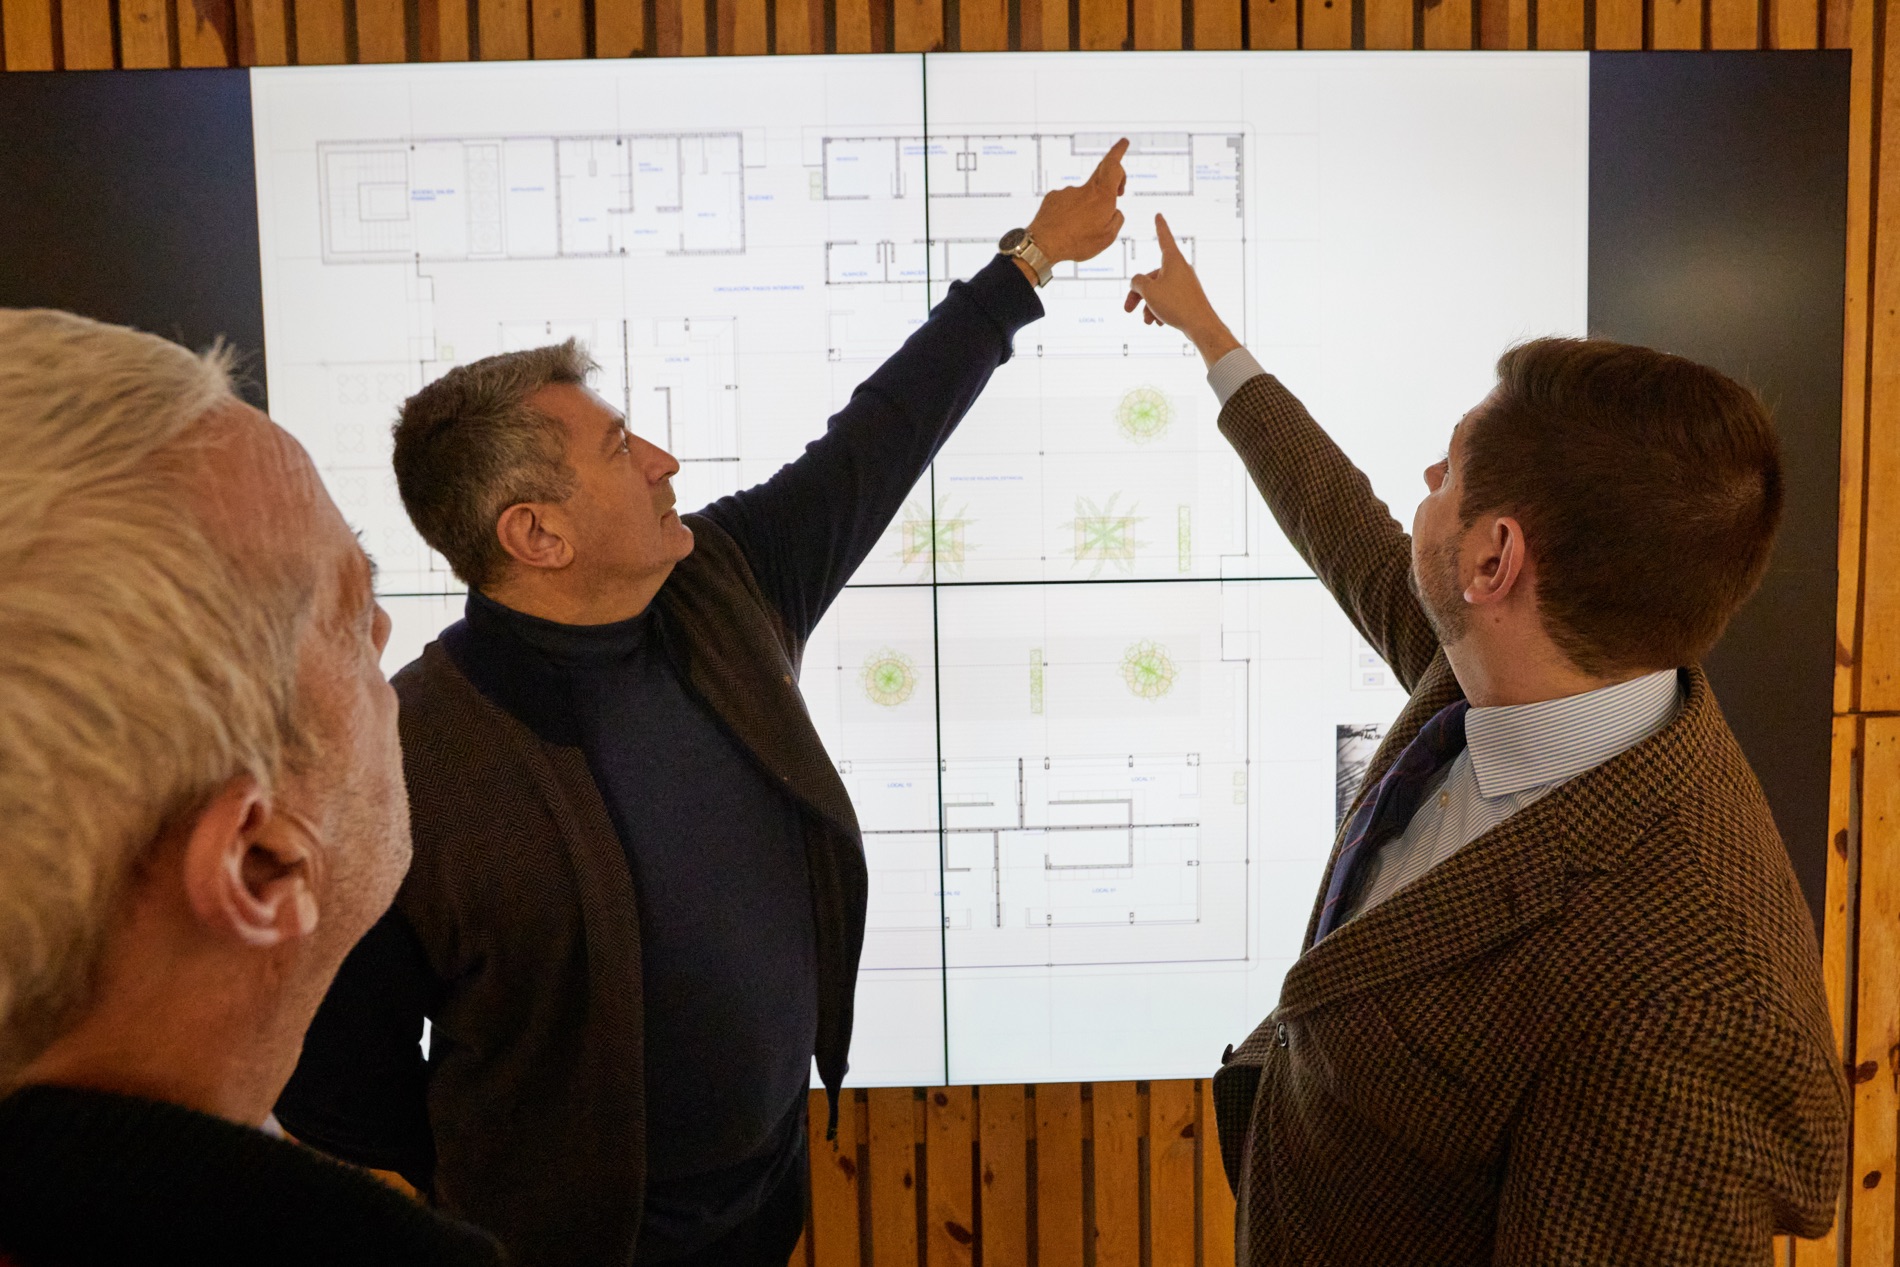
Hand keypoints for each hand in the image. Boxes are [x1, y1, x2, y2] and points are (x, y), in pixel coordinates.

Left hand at [1023, 138, 1128, 264]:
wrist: (1044, 244)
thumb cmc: (1077, 242)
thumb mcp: (1108, 237)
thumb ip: (1116, 219)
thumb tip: (1114, 211)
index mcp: (1102, 196)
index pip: (1113, 166)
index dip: (1119, 151)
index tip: (1123, 142)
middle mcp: (1085, 189)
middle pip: (1101, 173)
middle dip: (1112, 174)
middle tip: (1117, 189)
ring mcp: (1067, 192)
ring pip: (1084, 196)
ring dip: (1086, 209)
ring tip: (1080, 230)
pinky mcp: (1053, 197)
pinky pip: (1067, 203)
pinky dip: (1070, 213)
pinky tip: (1066, 227)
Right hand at [1126, 214, 1239, 366]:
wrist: (1201, 326)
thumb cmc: (1177, 305)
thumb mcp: (1149, 291)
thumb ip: (1137, 282)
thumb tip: (1137, 282)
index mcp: (1173, 260)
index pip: (1164, 238)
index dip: (1159, 226)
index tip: (1159, 215)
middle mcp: (1180, 269)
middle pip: (1152, 276)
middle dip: (1138, 294)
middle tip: (1127, 309)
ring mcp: (1185, 283)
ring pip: (1158, 291)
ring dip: (1148, 306)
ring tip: (1148, 321)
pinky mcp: (1188, 297)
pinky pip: (1168, 299)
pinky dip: (1160, 310)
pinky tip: (1159, 323)